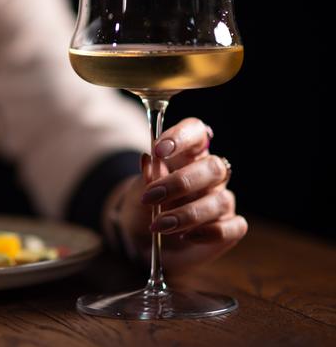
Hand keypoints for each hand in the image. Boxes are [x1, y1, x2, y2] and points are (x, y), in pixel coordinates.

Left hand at [104, 118, 247, 273]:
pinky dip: (210, 233)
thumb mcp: (137, 191)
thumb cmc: (144, 207)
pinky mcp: (229, 227)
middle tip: (151, 197)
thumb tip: (149, 160)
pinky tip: (186, 236)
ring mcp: (221, 200)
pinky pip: (235, 227)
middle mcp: (208, 175)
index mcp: (187, 155)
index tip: (159, 150)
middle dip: (181, 183)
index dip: (182, 136)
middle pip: (213, 167)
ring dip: (188, 214)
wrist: (142, 240)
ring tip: (160, 225)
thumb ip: (145, 178)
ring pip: (221, 200)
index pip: (196, 131)